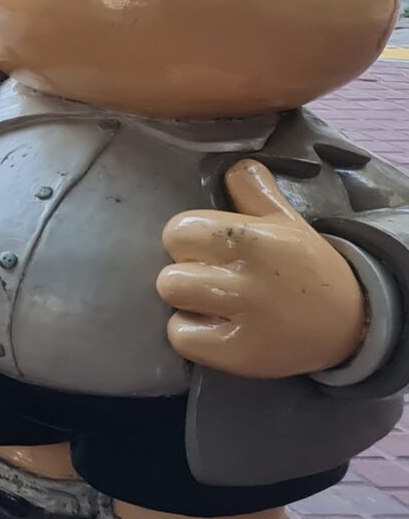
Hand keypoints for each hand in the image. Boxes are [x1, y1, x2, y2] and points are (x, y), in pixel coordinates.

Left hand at [160, 158, 369, 379]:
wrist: (351, 323)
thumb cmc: (308, 267)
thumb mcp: (287, 222)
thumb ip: (254, 191)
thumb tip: (234, 164)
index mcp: (252, 241)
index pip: (178, 231)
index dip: (190, 240)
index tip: (211, 249)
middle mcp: (246, 282)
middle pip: (167, 271)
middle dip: (187, 271)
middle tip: (217, 277)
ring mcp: (242, 321)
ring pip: (172, 300)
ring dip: (188, 302)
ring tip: (217, 302)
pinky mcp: (239, 355)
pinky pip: (180, 338)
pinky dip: (193, 335)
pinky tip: (220, 328)